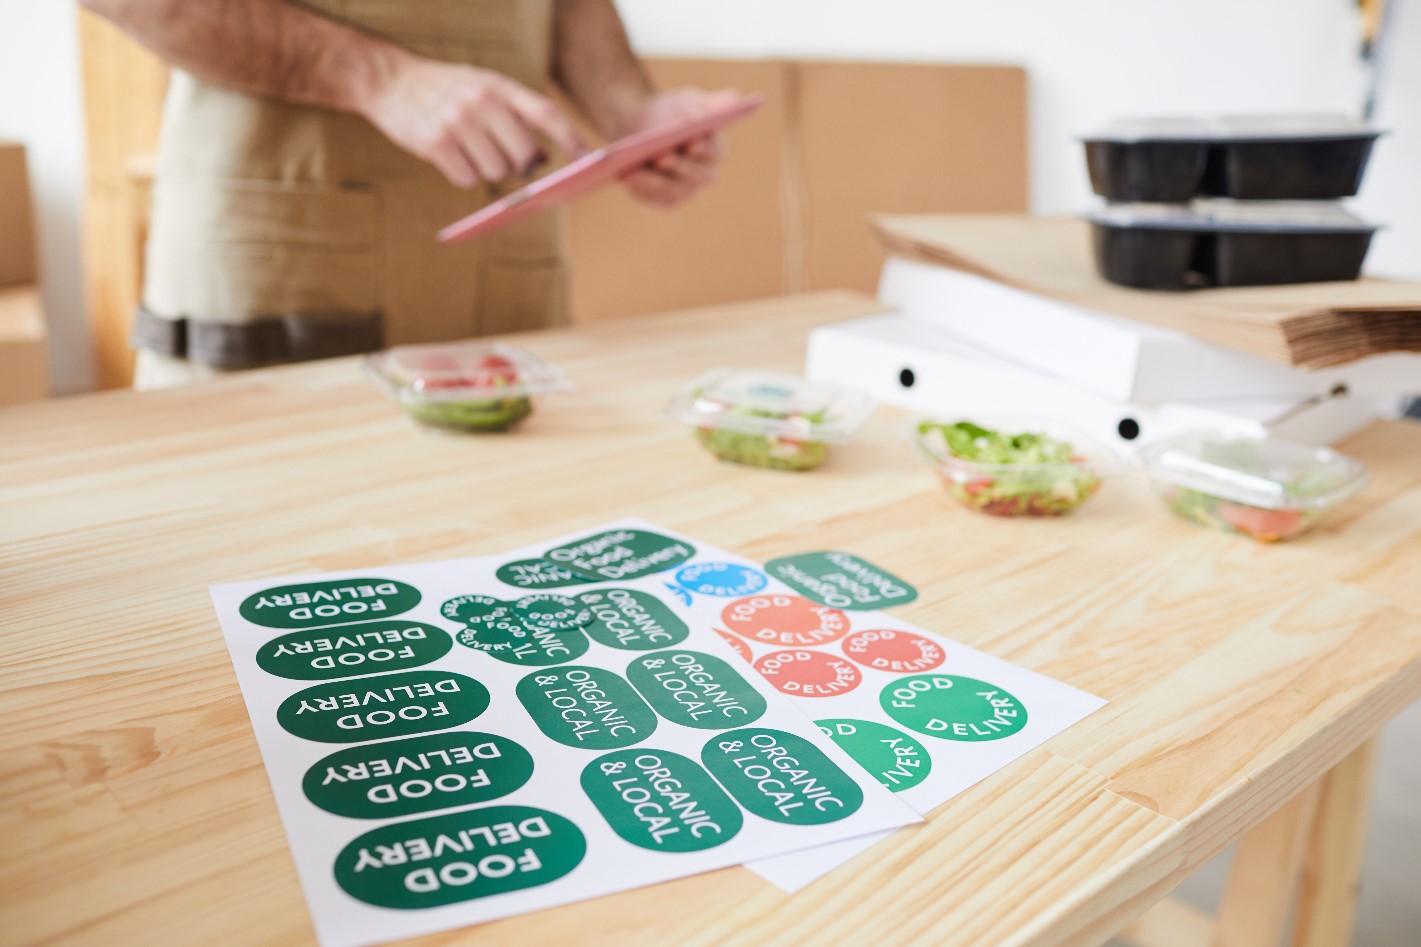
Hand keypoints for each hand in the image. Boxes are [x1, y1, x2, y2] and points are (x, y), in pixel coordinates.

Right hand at [359, 53, 586, 187]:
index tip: (588, 159)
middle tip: (502, 156)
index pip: (544, 112)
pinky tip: (449, 155)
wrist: (390, 80)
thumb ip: (513, 115)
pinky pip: (467, 179)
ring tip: (467, 147)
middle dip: (519, 165)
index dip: (569, 137)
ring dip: (486, 169)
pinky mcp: (435, 142)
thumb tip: (542, 158)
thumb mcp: (483, 86)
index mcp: (498, 85)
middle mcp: (480, 100)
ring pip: (496, 171)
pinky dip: (461, 174)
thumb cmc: (446, 90)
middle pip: (523, 155)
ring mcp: (457, 121)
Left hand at [617, 87, 737, 207]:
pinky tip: (627, 175)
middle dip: (679, 166)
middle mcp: (704, 175)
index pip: (714, 152)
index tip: (690, 141)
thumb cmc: (670, 113)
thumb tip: (711, 110)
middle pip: (697, 175)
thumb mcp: (685, 101)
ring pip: (674, 190)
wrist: (642, 126)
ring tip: (637, 168)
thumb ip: (700, 105)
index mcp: (715, 150)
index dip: (703, 148)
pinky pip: (653, 197)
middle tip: (662, 155)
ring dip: (656, 180)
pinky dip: (640, 186)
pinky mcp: (663, 199)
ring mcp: (685, 190)